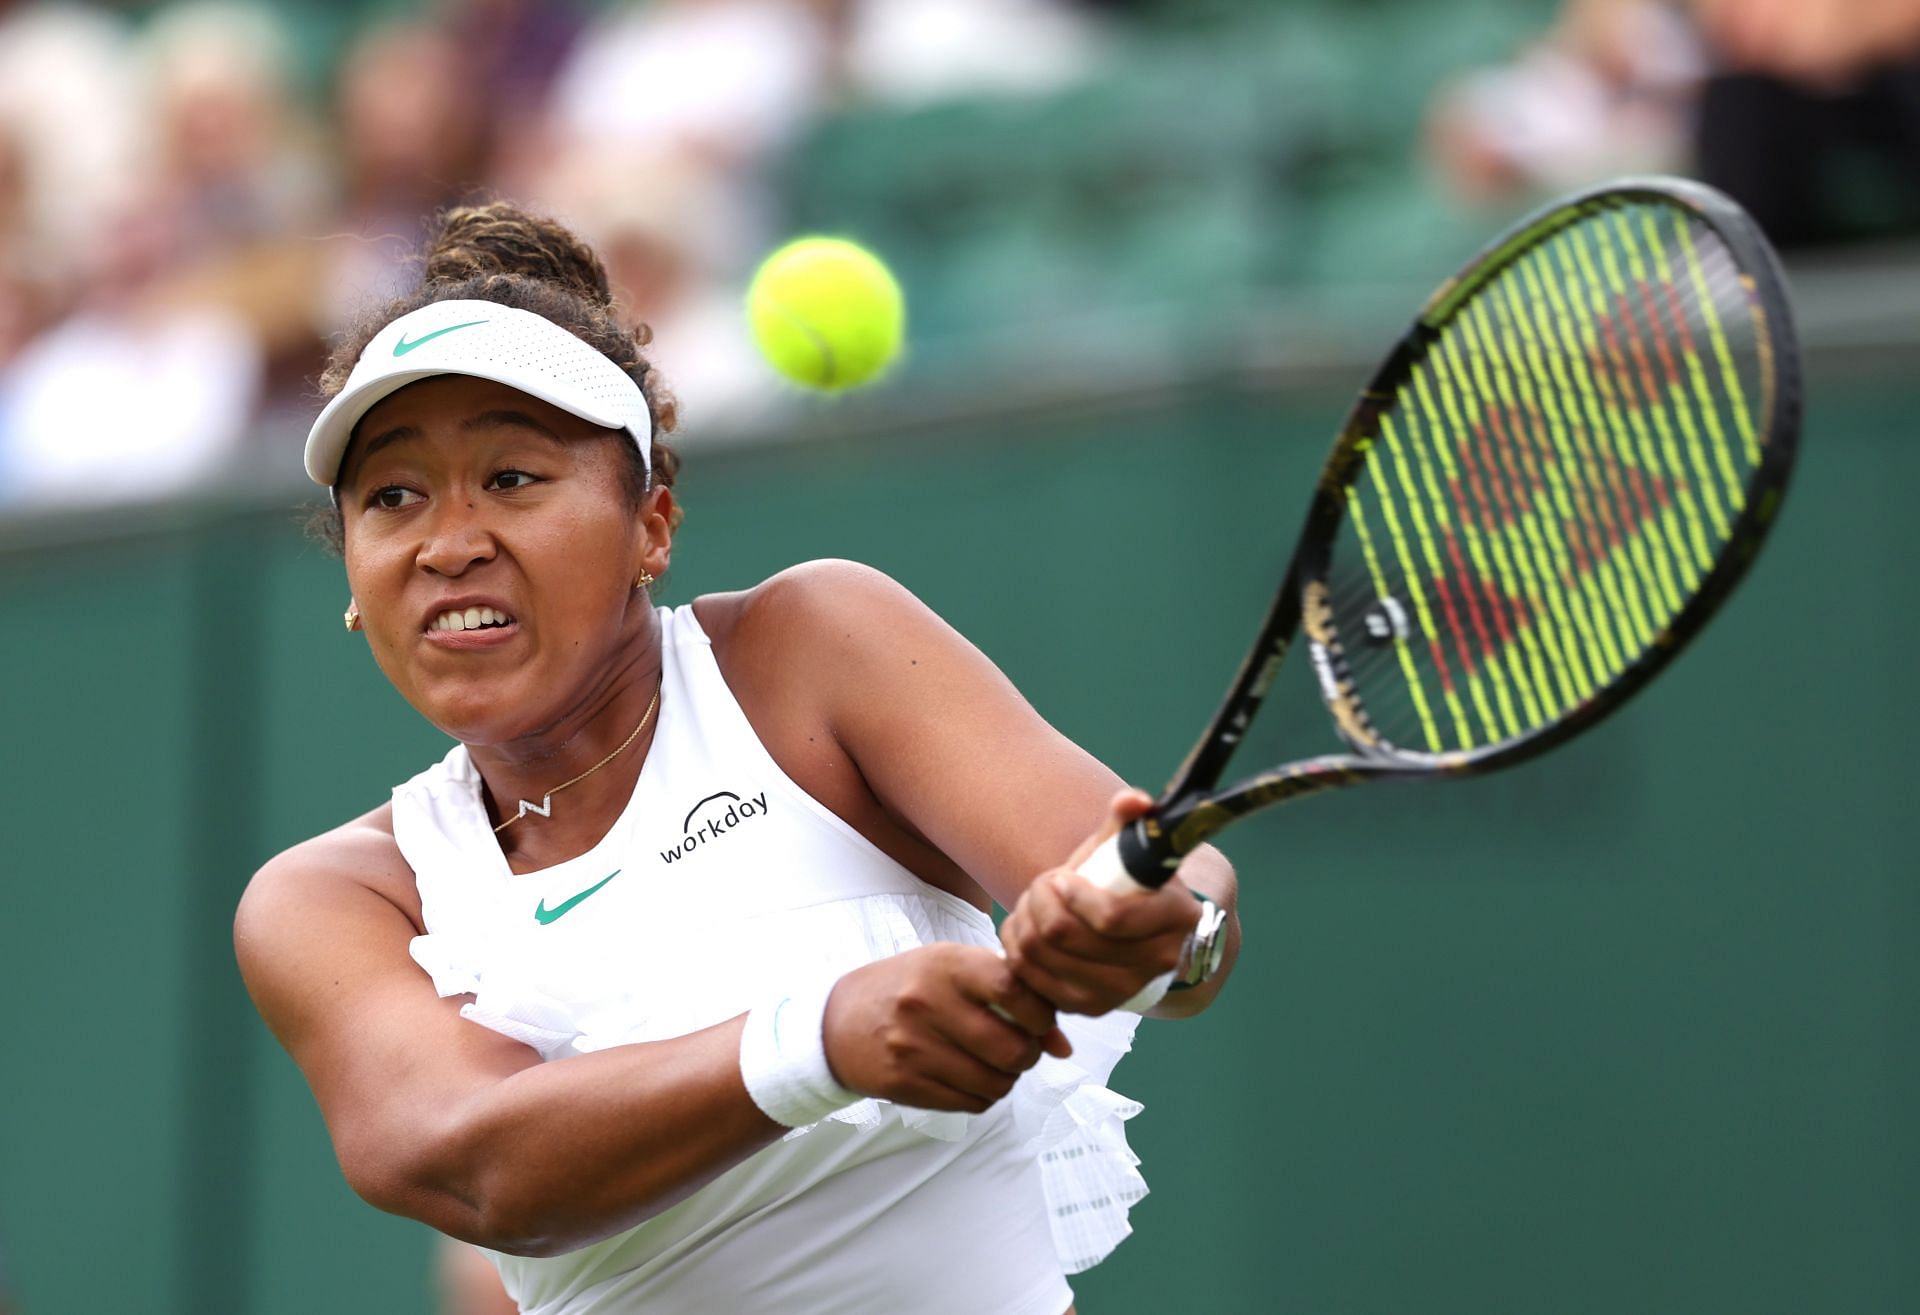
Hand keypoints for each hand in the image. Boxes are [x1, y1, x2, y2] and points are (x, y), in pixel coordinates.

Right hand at [821, 943, 1072, 1113]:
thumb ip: (1011, 994)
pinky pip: (971, 1104)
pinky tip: (968, 1076)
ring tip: (992, 1062)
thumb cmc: (911, 987)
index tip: (1037, 1018)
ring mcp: (913, 1047)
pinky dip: (982, 1095)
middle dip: (1028, 1054)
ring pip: (996, 1083)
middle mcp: (928, 1004)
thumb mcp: (954, 970)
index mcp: (946, 965)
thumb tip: (1063, 1046)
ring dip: (1006, 1078)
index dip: (1040, 1012)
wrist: (839, 1021)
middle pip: (1013, 1048)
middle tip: (1019, 1047)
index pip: (1015, 990)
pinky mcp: (904, 1084)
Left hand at [999, 789, 1202, 1015]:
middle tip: (1044, 884)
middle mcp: (1156, 963)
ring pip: (1041, 956)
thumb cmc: (1127, 880)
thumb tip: (1134, 801)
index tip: (1061, 877)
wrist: (1136, 929)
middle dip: (1041, 901)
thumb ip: (1130, 818)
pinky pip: (1030, 979)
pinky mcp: (1089, 1007)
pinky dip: (1017, 949)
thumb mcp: (1128, 846)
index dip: (1074, 894)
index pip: (1112, 917)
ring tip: (1034, 902)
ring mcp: (1122, 992)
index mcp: (1176, 918)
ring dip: (1024, 921)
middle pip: (1066, 936)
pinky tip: (1027, 929)